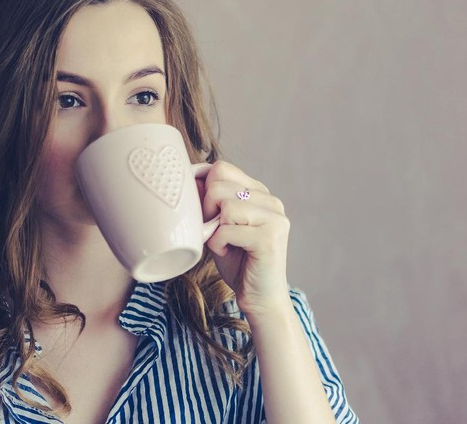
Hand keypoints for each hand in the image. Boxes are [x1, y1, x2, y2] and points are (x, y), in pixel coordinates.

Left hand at [198, 161, 290, 315]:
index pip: (222, 168)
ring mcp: (274, 218)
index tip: (207, 215)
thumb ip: (211, 202)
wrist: (260, 299)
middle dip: (205, 210)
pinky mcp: (270, 237)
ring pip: (224, 205)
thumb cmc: (238, 262)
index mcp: (260, 193)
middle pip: (219, 184)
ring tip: (224, 243)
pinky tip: (228, 253)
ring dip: (213, 229)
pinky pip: (226, 229)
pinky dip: (218, 244)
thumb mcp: (220, 226)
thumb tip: (192, 178)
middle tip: (213, 232)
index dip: (204, 189)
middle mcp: (271, 200)